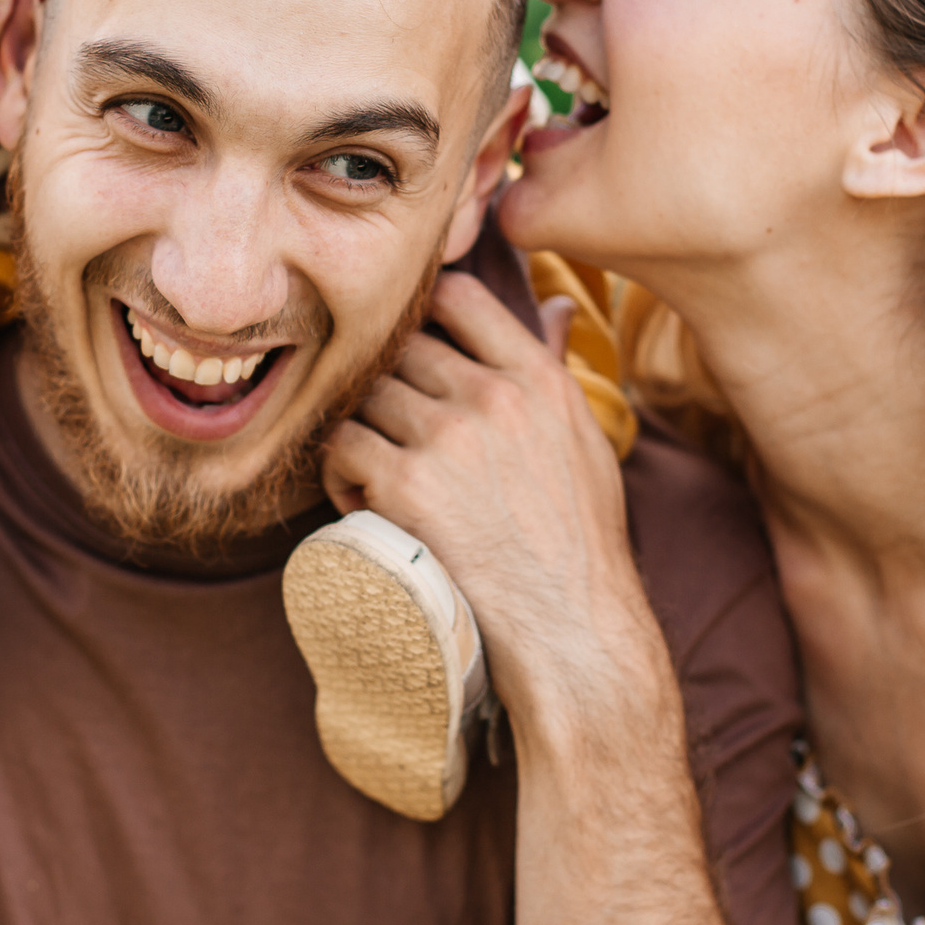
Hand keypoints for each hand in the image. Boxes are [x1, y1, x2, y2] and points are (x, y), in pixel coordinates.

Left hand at [323, 273, 664, 740]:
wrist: (570, 628)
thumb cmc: (577, 540)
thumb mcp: (584, 440)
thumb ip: (559, 367)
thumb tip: (561, 303)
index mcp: (540, 379)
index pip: (460, 295)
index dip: (424, 312)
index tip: (414, 352)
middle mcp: (493, 396)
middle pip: (401, 346)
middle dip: (388, 385)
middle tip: (389, 431)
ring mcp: (448, 438)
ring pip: (365, 395)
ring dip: (360, 430)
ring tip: (375, 474)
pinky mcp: (407, 485)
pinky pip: (342, 446)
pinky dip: (340, 473)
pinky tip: (361, 502)